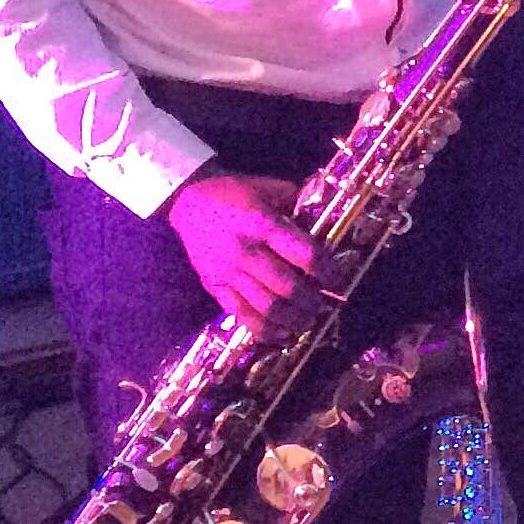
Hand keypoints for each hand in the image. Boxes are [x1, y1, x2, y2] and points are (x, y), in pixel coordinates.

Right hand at [165, 170, 322, 331]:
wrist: (187, 202)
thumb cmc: (232, 193)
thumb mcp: (267, 188)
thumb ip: (295, 203)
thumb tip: (323, 219)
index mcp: (262, 225)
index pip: (304, 255)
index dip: (327, 271)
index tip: (336, 279)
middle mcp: (246, 252)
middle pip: (288, 286)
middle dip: (311, 300)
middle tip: (322, 303)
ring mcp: (228, 273)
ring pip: (267, 306)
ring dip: (293, 319)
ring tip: (307, 321)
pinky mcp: (214, 286)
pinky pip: (241, 315)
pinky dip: (263, 329)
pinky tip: (281, 334)